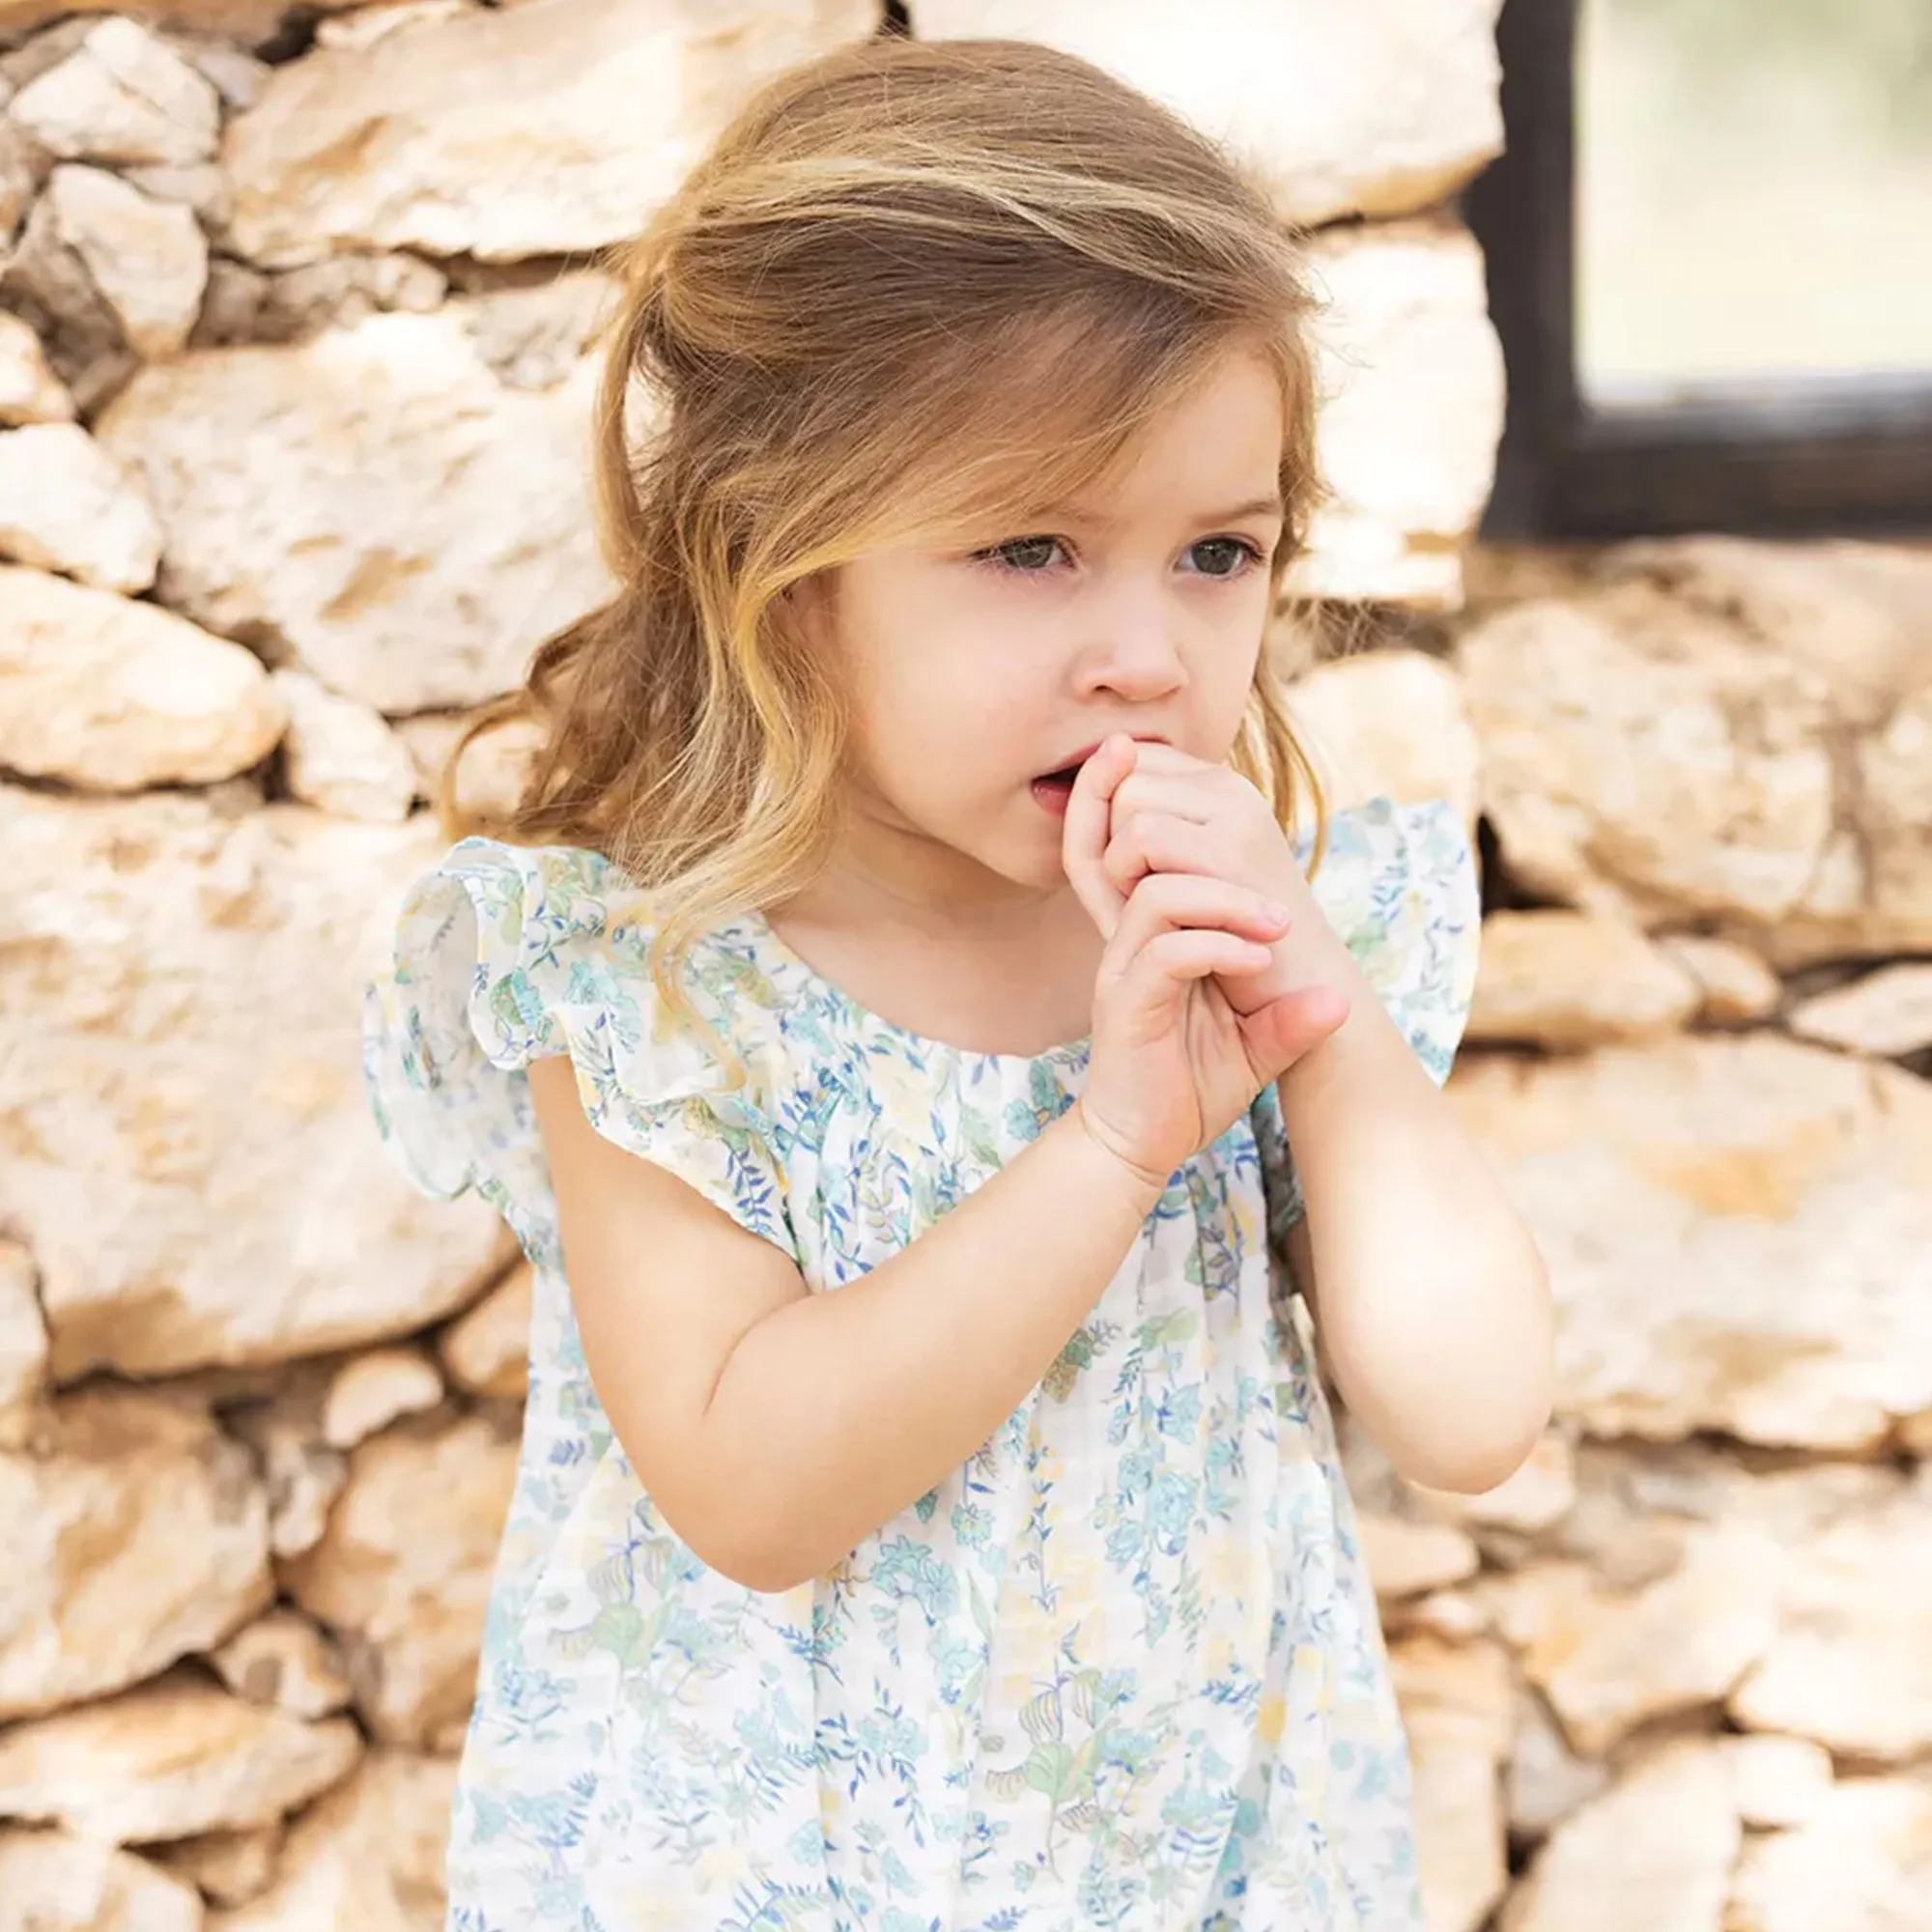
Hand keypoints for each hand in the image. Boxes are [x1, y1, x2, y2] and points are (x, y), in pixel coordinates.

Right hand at [1062, 739, 1347, 1187]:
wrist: (1140, 1149)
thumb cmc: (1188, 1092)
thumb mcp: (1253, 1049)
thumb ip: (1288, 1020)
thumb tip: (1341, 1001)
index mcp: (1147, 935)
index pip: (1131, 847)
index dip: (1144, 800)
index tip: (1181, 770)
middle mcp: (1126, 942)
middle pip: (1122, 849)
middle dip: (1159, 812)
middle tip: (1237, 813)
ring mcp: (1123, 970)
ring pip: (1159, 895)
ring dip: (1224, 897)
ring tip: (1275, 927)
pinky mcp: (1127, 1004)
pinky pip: (1168, 952)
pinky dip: (1219, 945)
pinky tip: (1257, 960)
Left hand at [1065, 735, 1340, 1015]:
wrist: (1301, 999)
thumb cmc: (1219, 952)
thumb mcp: (1158, 886)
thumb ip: (1112, 840)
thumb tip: (1048, 791)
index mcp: (1216, 789)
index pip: (1129, 761)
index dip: (1105, 813)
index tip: (1127, 874)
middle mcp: (1230, 787)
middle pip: (1123, 774)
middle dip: (1111, 835)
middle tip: (1142, 897)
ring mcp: (1236, 810)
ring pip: (1129, 797)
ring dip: (1121, 860)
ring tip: (1158, 906)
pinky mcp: (1233, 848)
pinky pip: (1144, 838)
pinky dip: (1132, 880)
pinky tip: (1166, 916)